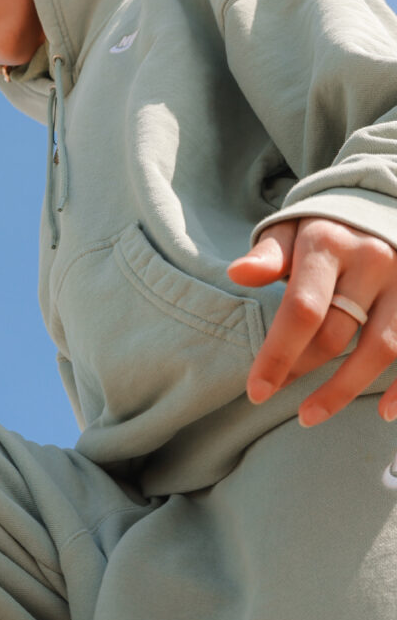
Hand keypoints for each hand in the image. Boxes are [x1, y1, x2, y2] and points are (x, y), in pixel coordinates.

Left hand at [227, 217, 396, 425]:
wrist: (380, 204)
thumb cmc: (323, 229)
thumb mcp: (291, 230)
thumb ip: (268, 255)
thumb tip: (238, 273)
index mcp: (329, 245)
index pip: (301, 309)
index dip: (277, 354)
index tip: (256, 391)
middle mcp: (372, 262)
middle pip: (335, 333)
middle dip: (299, 369)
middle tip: (273, 391)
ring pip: (380, 348)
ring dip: (343, 389)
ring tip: (309, 416)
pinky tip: (385, 414)